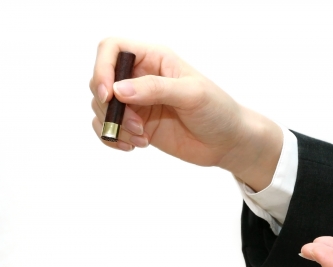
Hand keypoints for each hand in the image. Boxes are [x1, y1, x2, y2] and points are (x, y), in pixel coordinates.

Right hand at [89, 38, 282, 190]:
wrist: (228, 141)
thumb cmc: (217, 110)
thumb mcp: (192, 95)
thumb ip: (156, 89)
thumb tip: (118, 90)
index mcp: (154, 58)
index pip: (112, 49)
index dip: (102, 68)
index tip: (108, 94)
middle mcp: (140, 77)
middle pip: (100, 81)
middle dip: (110, 107)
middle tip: (138, 126)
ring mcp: (137, 102)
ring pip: (101, 107)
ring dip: (115, 126)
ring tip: (142, 139)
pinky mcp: (137, 125)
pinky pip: (108, 128)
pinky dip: (112, 138)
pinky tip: (134, 147)